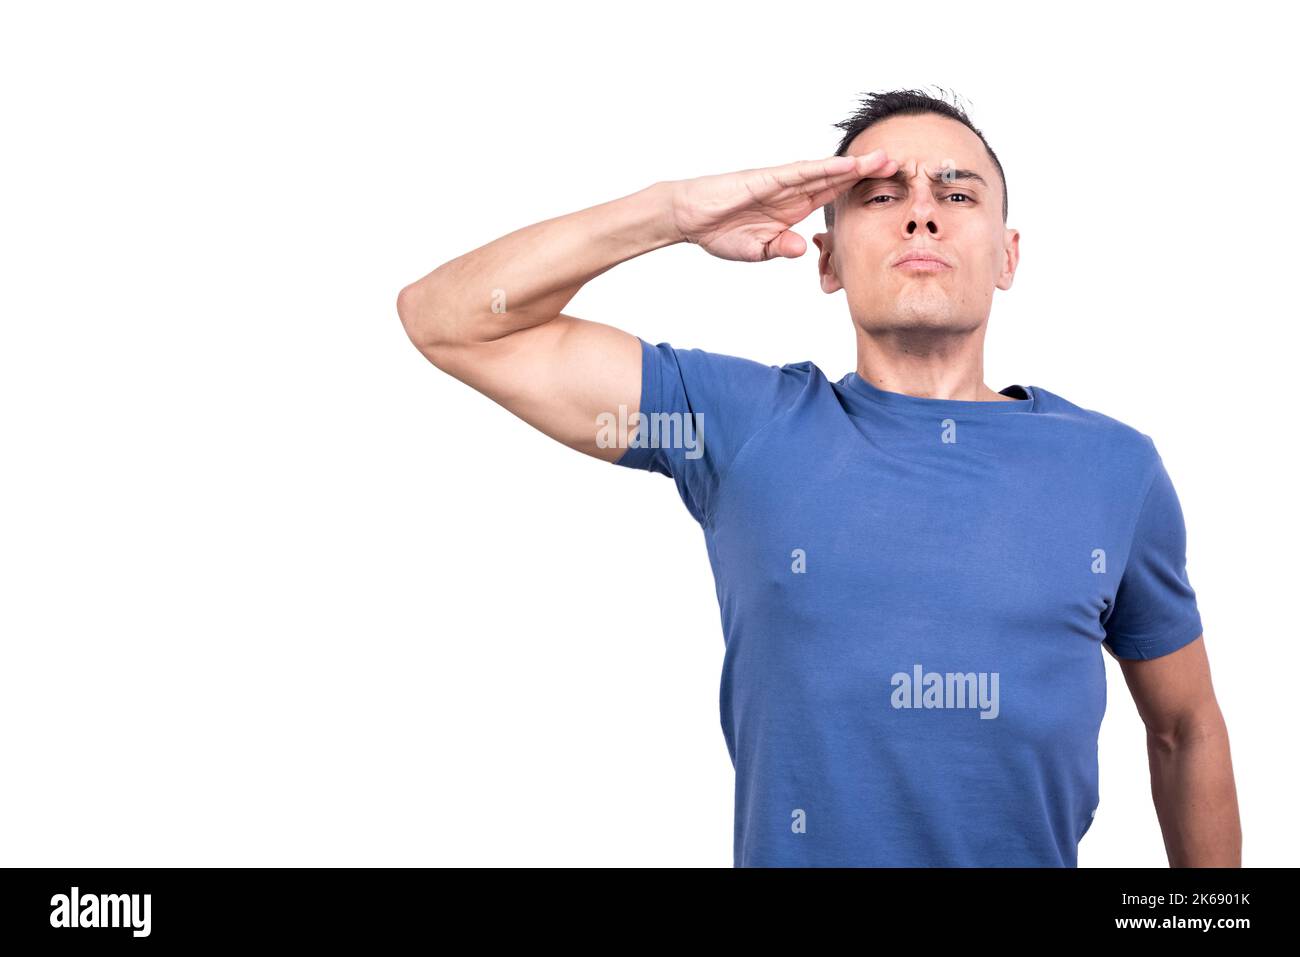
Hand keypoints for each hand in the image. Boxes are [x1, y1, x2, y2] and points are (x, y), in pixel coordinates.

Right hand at [666, 150, 897, 261]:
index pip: (836, 198)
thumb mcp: (758, 250)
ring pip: (827, 172)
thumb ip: (780, 249)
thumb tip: (801, 250)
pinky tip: (847, 166)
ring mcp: (783, 183)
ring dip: (856, 166)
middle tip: (903, 168)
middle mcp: (794, 191)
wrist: (690, 216)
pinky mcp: (768, 179)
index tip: (890, 193)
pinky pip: (801, 173)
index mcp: (795, 208)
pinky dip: (824, 169)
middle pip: (840, 180)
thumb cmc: (720, 230)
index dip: (862, 193)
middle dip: (870, 174)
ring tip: (885, 159)